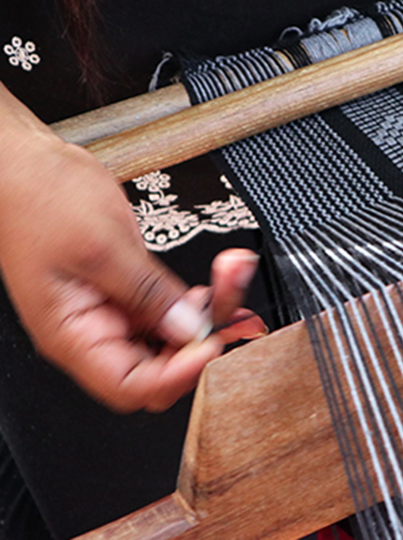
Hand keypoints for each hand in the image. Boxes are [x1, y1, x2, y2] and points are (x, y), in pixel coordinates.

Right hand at [0, 126, 263, 411]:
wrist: (25, 162)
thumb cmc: (38, 198)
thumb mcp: (102, 246)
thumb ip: (147, 292)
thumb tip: (188, 329)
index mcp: (72, 334)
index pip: (131, 386)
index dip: (176, 374)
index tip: (210, 341)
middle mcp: (92, 330)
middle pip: (159, 368)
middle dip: (201, 340)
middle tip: (231, 307)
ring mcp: (112, 309)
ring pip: (171, 337)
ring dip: (208, 313)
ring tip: (230, 276)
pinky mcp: (128, 287)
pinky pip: (171, 308)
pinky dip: (199, 297)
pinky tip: (218, 278)